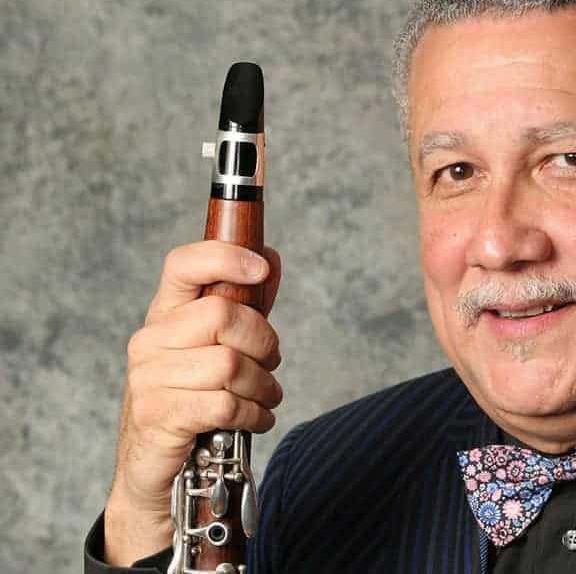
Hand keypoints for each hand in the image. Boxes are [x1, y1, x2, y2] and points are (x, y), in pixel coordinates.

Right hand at [102, 241, 281, 565]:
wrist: (157, 472)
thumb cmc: (194, 401)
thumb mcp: (218, 348)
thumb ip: (245, 306)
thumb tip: (271, 258)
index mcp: (164, 315)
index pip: (183, 265)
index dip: (225, 257)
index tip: (261, 269)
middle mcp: (149, 341)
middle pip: (223, 316)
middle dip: (265, 342)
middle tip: (272, 364)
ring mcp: (149, 378)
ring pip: (231, 364)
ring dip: (265, 386)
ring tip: (266, 397)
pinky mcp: (158, 415)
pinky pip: (226, 404)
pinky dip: (254, 414)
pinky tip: (256, 419)